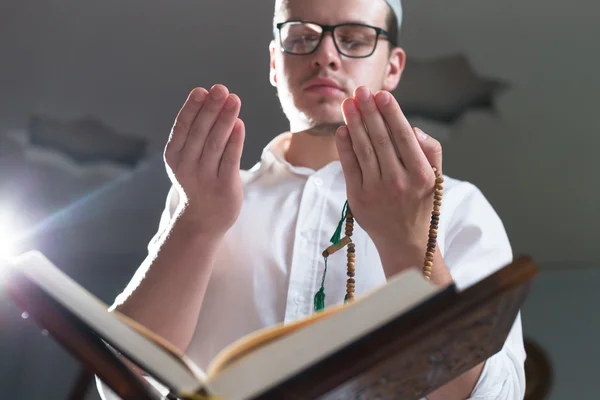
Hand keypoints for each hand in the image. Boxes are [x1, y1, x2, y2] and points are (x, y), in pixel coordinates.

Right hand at [164, 84, 244, 236]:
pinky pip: (230, 159)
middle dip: (211, 108)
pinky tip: (240, 124)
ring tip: (234, 100)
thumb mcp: (188, 160)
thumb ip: (196, 135)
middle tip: (221, 89)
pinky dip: (235, 140)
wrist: (202, 222)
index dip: (192, 108)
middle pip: (200, 132)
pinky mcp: (224, 186)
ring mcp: (205, 178)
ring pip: (216, 143)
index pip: (182, 127)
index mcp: (174, 156)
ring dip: (225, 119)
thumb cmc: (198, 182)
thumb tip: (213, 102)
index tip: (202, 90)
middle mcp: (187, 167)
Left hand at [335, 86, 441, 268]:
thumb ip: (430, 150)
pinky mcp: (358, 198)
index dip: (391, 113)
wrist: (405, 241)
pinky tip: (342, 129)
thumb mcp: (436, 178)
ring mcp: (377, 190)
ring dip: (354, 123)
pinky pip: (350, 166)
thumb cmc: (421, 203)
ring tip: (348, 103)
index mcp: (421, 174)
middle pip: (380, 139)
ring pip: (363, 149)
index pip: (403, 136)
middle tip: (361, 91)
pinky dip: (345, 146)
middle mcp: (399, 182)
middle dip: (369, 111)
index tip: (382, 94)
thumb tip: (412, 127)